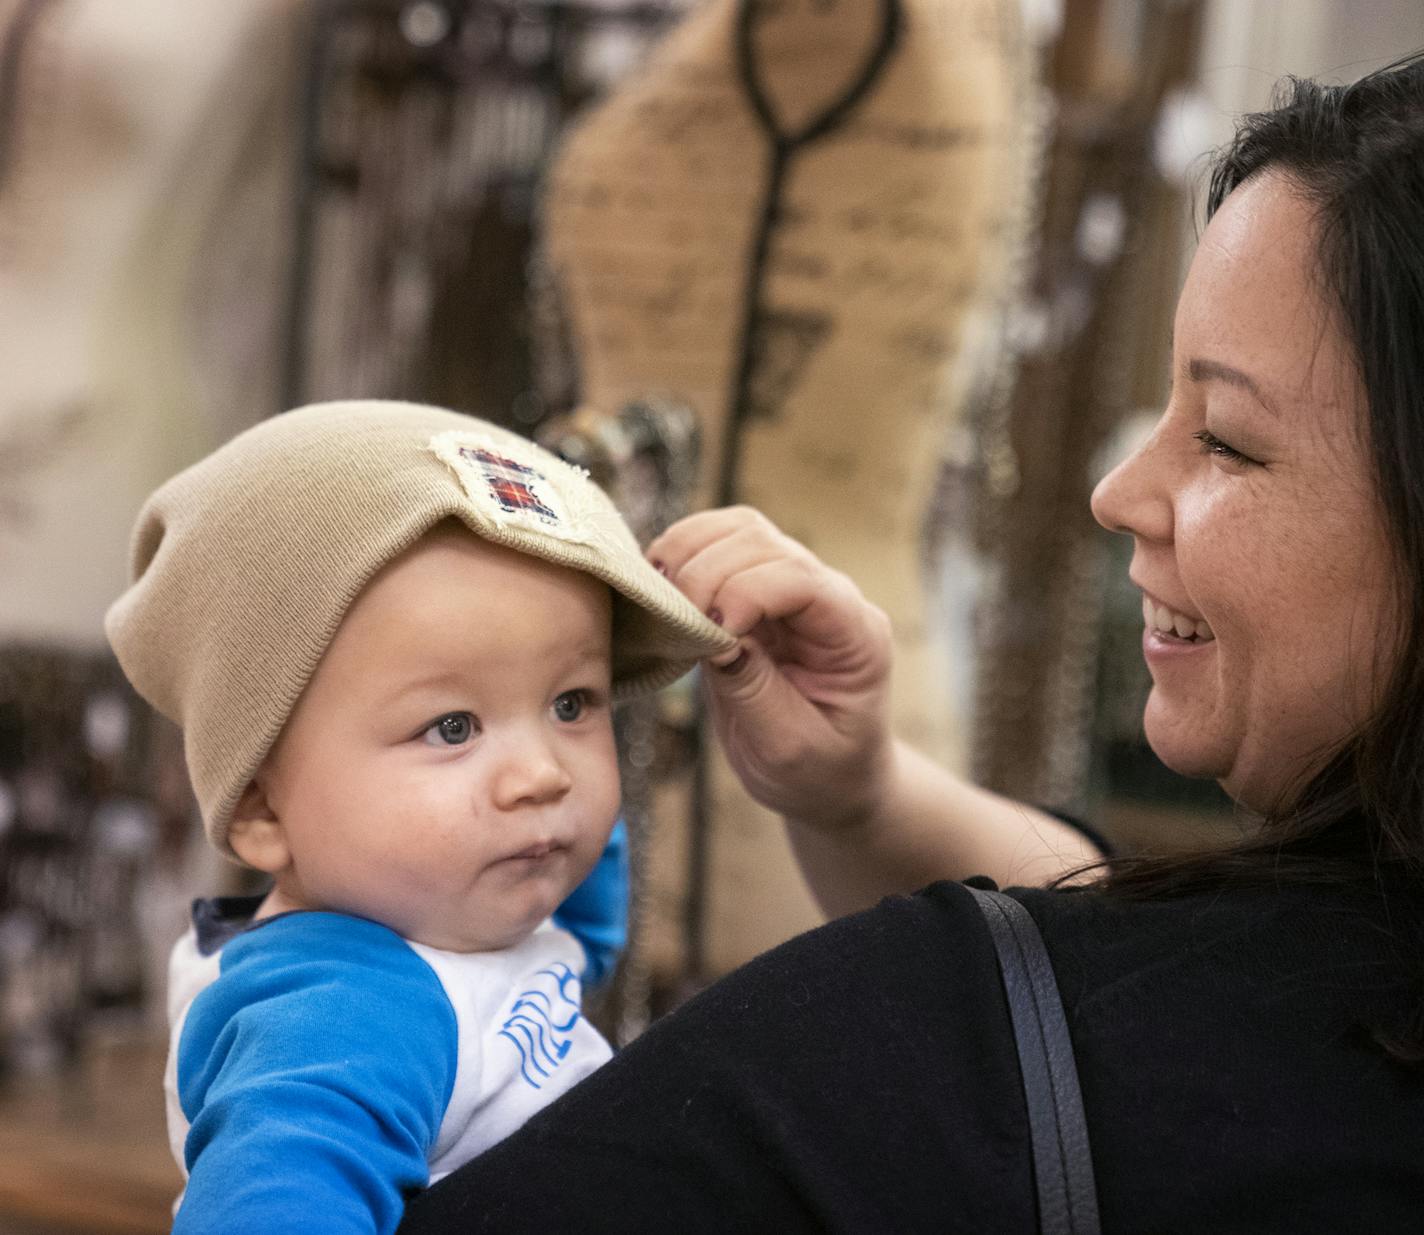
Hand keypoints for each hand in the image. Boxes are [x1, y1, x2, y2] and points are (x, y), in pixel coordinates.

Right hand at [648, 507, 894, 831]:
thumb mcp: (788, 748)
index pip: (801, 579)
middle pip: (764, 542)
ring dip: (690, 554)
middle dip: (709, 574)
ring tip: (663, 599)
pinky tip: (662, 591)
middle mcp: (829, 599)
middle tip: (678, 623)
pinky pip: (718, 546)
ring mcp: (793, 588)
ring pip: (739, 529)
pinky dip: (683, 556)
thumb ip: (754, 689)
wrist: (827, 781)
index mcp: (855, 636)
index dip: (747, 591)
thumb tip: (713, 634)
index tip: (712, 635)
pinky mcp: (756, 591)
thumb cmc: (817, 772)